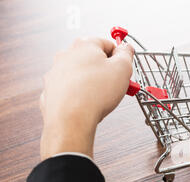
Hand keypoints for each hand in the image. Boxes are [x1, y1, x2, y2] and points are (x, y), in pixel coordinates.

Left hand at [40, 37, 133, 159]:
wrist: (70, 119)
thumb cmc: (94, 94)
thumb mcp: (123, 69)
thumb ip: (126, 54)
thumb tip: (126, 48)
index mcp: (84, 45)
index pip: (107, 43)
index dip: (119, 56)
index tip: (125, 67)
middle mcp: (67, 55)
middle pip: (93, 59)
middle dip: (106, 70)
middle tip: (117, 84)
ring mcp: (56, 72)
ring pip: (81, 74)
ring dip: (93, 82)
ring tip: (104, 97)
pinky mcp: (52, 90)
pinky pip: (71, 89)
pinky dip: (80, 95)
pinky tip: (89, 104)